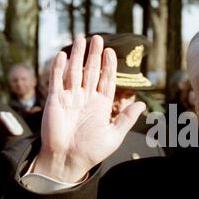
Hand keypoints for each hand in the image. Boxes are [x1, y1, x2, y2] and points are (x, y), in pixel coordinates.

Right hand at [33, 35, 144, 181]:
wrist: (68, 160)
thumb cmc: (92, 151)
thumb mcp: (114, 135)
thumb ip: (127, 118)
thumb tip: (142, 104)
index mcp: (101, 105)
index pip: (106, 80)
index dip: (109, 66)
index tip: (111, 52)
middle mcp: (86, 98)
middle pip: (91, 72)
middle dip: (95, 55)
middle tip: (98, 38)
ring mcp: (70, 98)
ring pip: (75, 72)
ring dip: (78, 56)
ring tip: (82, 39)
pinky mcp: (56, 100)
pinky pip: (56, 80)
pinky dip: (58, 67)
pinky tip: (63, 54)